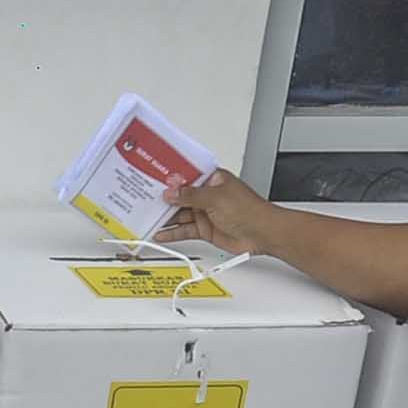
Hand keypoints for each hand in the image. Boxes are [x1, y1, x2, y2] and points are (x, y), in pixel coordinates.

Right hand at [155, 168, 275, 256]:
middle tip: (145, 200)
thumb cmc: (249, 210)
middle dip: (164, 199)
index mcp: (212, 179)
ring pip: (180, 214)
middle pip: (180, 195)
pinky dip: (172, 232)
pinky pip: (184, 230)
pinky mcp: (205, 229)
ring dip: (166, 217)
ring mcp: (205, 212)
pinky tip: (161, 233)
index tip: (153, 176)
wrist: (263, 233)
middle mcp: (207, 194)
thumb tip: (171, 192)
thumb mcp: (215, 197)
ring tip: (149, 218)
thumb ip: (190, 195)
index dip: (171, 177)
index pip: (187, 175)